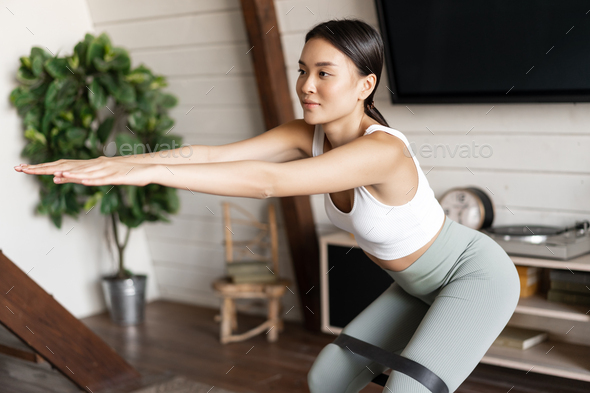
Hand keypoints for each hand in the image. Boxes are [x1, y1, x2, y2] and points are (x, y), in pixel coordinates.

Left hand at [14, 156, 152, 186]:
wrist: (148, 169)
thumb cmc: (125, 173)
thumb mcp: (100, 175)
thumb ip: (80, 176)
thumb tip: (58, 177)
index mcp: (89, 165)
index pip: (61, 165)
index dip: (42, 167)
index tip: (23, 169)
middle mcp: (94, 164)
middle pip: (66, 167)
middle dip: (45, 168)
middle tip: (25, 169)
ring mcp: (106, 170)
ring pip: (84, 172)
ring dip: (68, 174)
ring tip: (52, 175)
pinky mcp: (117, 176)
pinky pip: (103, 179)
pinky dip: (92, 179)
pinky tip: (83, 181)